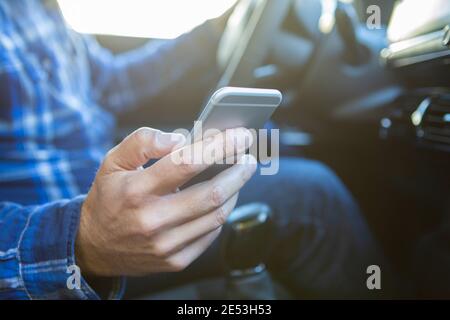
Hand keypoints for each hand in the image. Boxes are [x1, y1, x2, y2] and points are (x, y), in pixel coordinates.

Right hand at [75, 127, 255, 275]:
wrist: (95, 246)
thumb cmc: (109, 198)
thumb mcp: (112, 162)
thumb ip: (142, 142)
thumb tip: (180, 139)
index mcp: (136, 191)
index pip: (187, 163)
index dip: (219, 146)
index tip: (240, 135)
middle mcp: (153, 220)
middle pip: (211, 194)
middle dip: (239, 171)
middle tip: (249, 157)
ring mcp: (166, 244)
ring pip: (217, 215)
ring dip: (235, 191)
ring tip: (238, 174)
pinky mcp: (176, 260)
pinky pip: (211, 234)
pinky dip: (222, 213)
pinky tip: (222, 199)